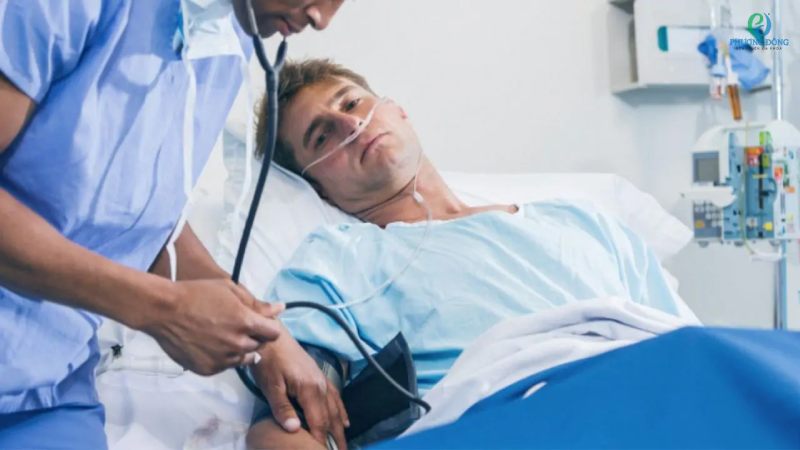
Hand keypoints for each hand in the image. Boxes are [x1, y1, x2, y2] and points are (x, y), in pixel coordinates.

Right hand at [141, 278, 283, 374]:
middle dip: (253, 337)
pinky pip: (224, 366)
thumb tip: (280, 308)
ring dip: (238, 349)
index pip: (274, 333)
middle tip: (235, 326)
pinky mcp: (208, 369)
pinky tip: (210, 344)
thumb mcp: (230, 290)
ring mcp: (222, 359)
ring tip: (222, 335)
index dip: (267, 327)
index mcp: (246, 322)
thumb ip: (257, 303)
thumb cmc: (197, 294)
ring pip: (243, 359)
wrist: (164, 310)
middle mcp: (238, 344)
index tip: (258, 322)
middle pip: (259, 346)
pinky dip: (221, 358)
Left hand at [253, 324, 348, 449]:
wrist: (271, 337)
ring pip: (335, 409)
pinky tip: (345, 421)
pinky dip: (341, 411)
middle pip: (331, 418)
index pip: (319, 422)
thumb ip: (282, 408)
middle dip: (335, 438)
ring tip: (343, 445)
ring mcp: (323, 381)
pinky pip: (336, 397)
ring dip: (340, 428)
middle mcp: (322, 386)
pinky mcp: (320, 376)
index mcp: (310, 390)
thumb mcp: (271, 386)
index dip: (320, 440)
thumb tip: (294, 429)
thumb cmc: (268, 361)